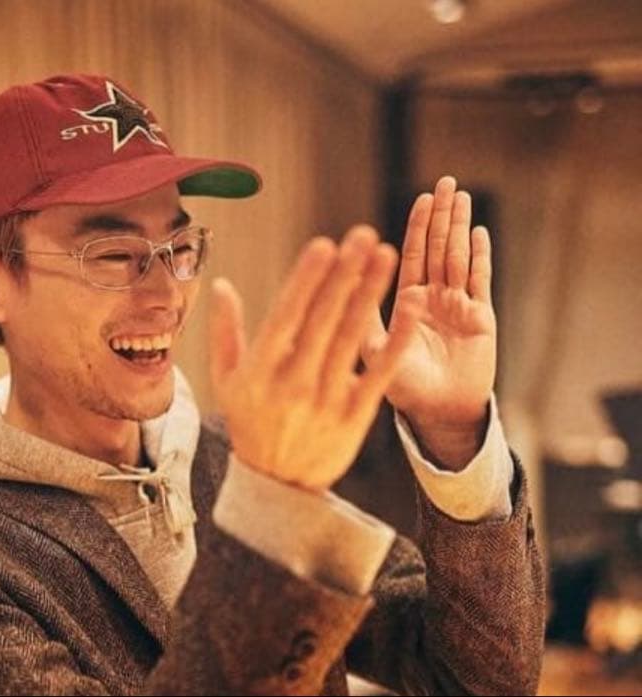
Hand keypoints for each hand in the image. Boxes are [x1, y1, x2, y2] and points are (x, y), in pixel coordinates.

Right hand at [208, 226, 419, 491]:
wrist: (277, 486)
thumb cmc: (249, 424)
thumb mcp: (226, 382)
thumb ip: (224, 332)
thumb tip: (220, 285)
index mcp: (260, 371)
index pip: (286, 316)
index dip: (306, 280)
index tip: (324, 245)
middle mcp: (294, 382)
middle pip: (324, 319)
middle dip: (345, 274)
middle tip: (364, 235)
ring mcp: (327, 400)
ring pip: (352, 338)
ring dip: (371, 294)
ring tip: (386, 256)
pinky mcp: (356, 415)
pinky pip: (379, 373)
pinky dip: (396, 340)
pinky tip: (410, 308)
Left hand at [361, 177, 496, 459]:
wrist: (438, 416)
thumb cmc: (404, 388)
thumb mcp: (373, 352)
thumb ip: (363, 320)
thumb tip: (341, 288)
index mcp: (405, 303)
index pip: (409, 258)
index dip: (414, 229)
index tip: (418, 200)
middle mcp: (431, 300)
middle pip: (436, 249)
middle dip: (438, 217)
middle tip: (443, 184)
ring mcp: (457, 306)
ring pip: (457, 258)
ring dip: (459, 226)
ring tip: (458, 196)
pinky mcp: (481, 318)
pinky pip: (480, 281)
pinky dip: (480, 256)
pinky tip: (479, 231)